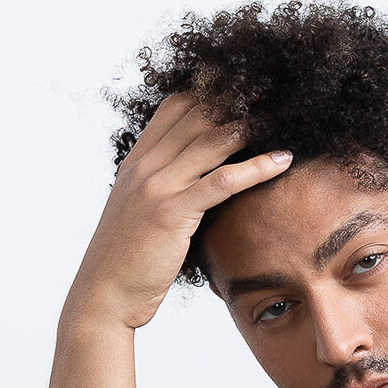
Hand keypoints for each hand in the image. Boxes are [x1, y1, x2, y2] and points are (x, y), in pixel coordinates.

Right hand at [64, 94, 291, 330]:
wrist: (104, 294)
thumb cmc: (126, 263)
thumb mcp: (139, 215)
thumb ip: (161, 192)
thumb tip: (192, 187)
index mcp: (136, 163)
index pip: (175, 108)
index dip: (210, 94)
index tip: (242, 92)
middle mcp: (145, 166)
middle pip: (197, 115)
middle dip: (237, 101)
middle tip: (273, 96)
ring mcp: (157, 186)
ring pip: (211, 140)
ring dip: (251, 126)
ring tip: (283, 117)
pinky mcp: (173, 212)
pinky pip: (222, 181)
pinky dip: (256, 167)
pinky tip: (282, 160)